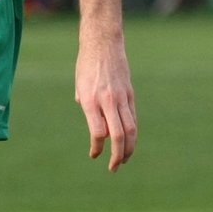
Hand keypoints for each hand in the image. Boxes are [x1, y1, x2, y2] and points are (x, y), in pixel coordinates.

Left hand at [75, 37, 137, 172]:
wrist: (103, 43)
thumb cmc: (86, 65)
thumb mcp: (79, 86)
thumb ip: (86, 107)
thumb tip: (95, 125)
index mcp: (91, 100)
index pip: (98, 132)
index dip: (97, 148)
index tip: (94, 155)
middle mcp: (108, 101)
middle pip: (118, 135)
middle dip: (116, 155)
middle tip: (113, 167)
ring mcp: (121, 98)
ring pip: (130, 129)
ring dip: (128, 148)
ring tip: (123, 159)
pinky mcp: (130, 94)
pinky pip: (133, 118)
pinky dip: (132, 133)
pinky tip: (129, 142)